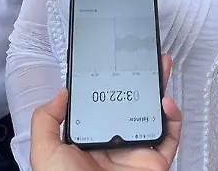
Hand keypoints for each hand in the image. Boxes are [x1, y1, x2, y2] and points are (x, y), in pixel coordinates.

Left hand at [30, 56, 181, 170]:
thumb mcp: (44, 150)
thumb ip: (47, 119)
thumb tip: (62, 93)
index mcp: (89, 140)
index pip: (103, 105)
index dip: (111, 83)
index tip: (114, 62)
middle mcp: (115, 143)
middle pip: (133, 104)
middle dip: (141, 79)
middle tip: (146, 57)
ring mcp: (137, 153)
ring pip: (154, 115)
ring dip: (160, 90)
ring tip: (160, 67)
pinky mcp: (156, 163)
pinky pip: (170, 137)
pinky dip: (174, 118)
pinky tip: (165, 102)